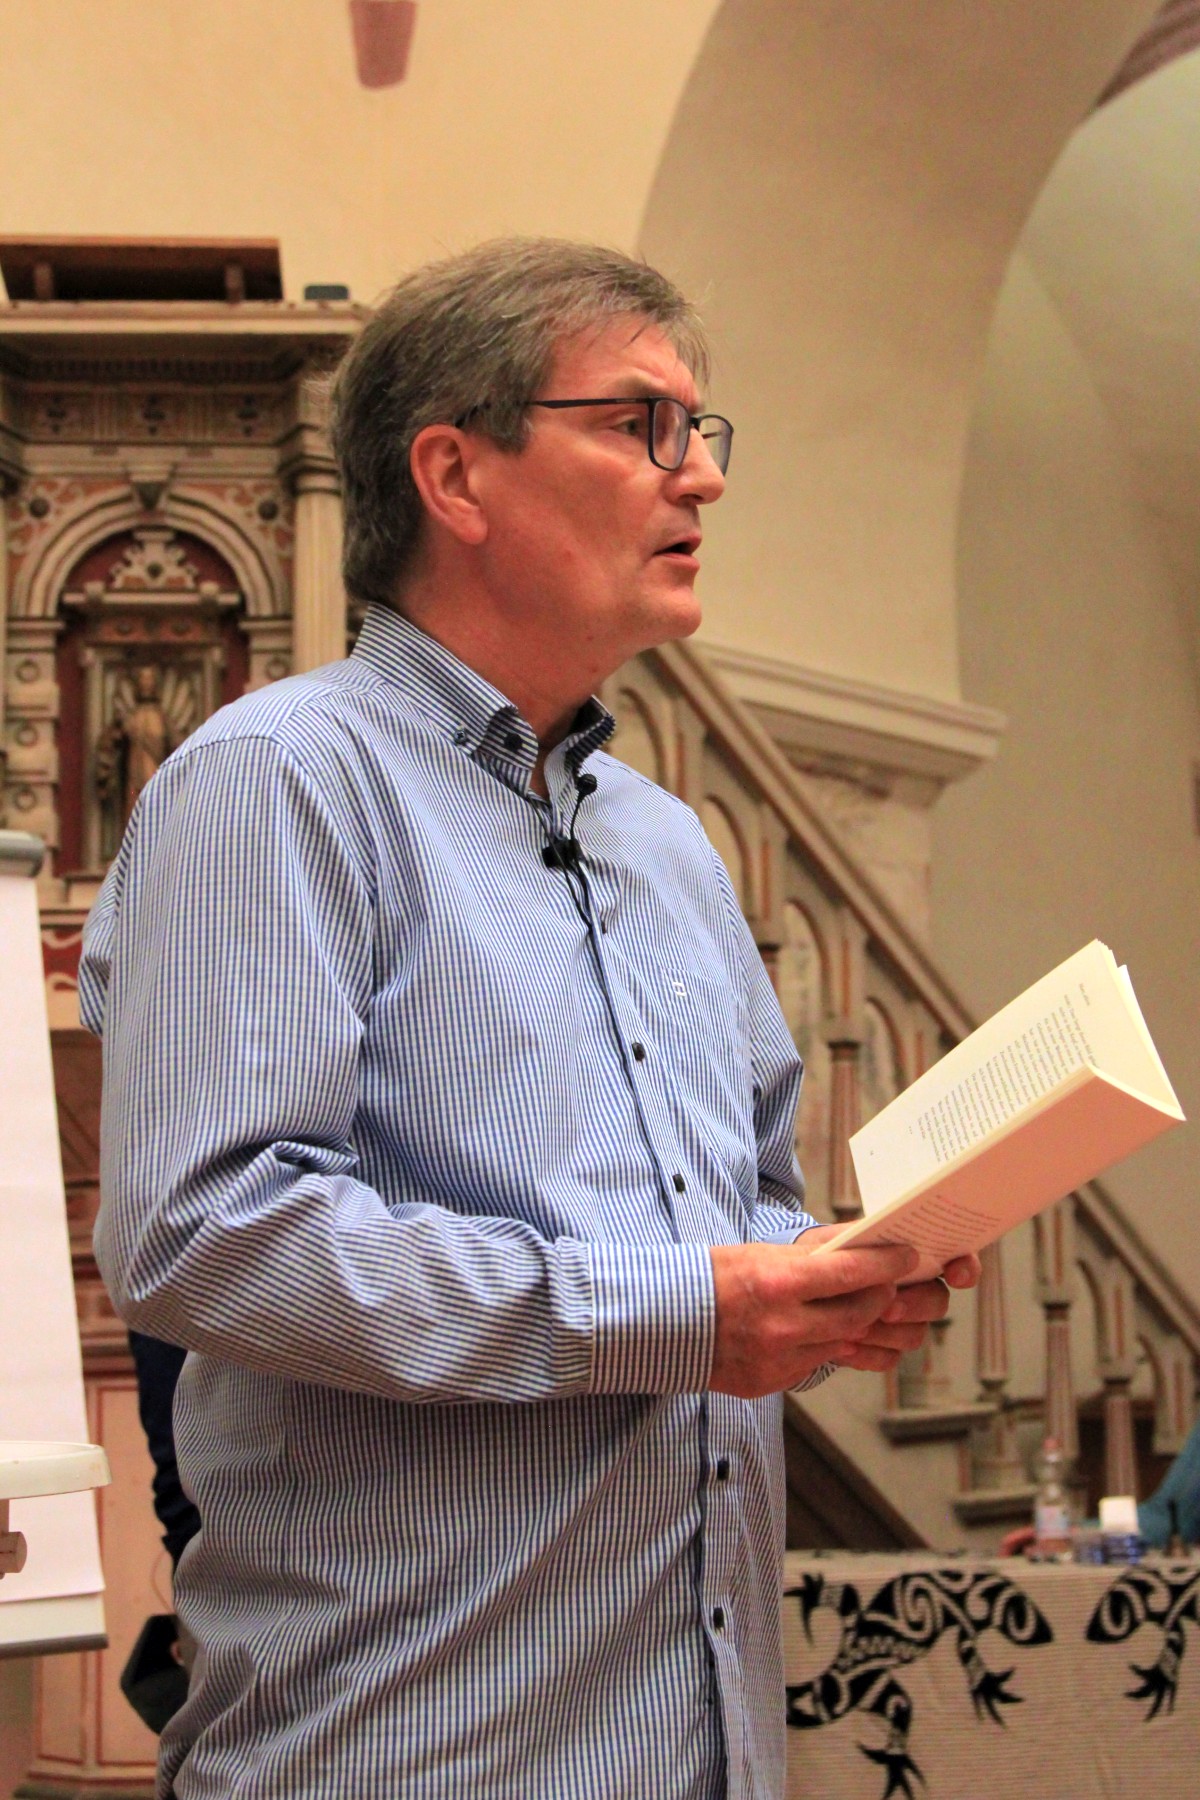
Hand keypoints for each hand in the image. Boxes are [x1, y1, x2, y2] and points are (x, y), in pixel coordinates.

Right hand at [708, 1231, 981, 1398]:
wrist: (661, 1322)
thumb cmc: (709, 1277)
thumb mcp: (758, 1253)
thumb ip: (808, 1257)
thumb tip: (855, 1248)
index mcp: (777, 1282)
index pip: (852, 1273)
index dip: (888, 1265)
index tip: (907, 1257)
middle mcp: (783, 1325)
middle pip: (860, 1314)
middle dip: (883, 1297)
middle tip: (891, 1284)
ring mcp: (779, 1359)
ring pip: (844, 1344)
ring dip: (863, 1326)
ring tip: (869, 1308)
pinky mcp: (773, 1381)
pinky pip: (817, 1364)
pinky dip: (829, 1346)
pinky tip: (828, 1331)